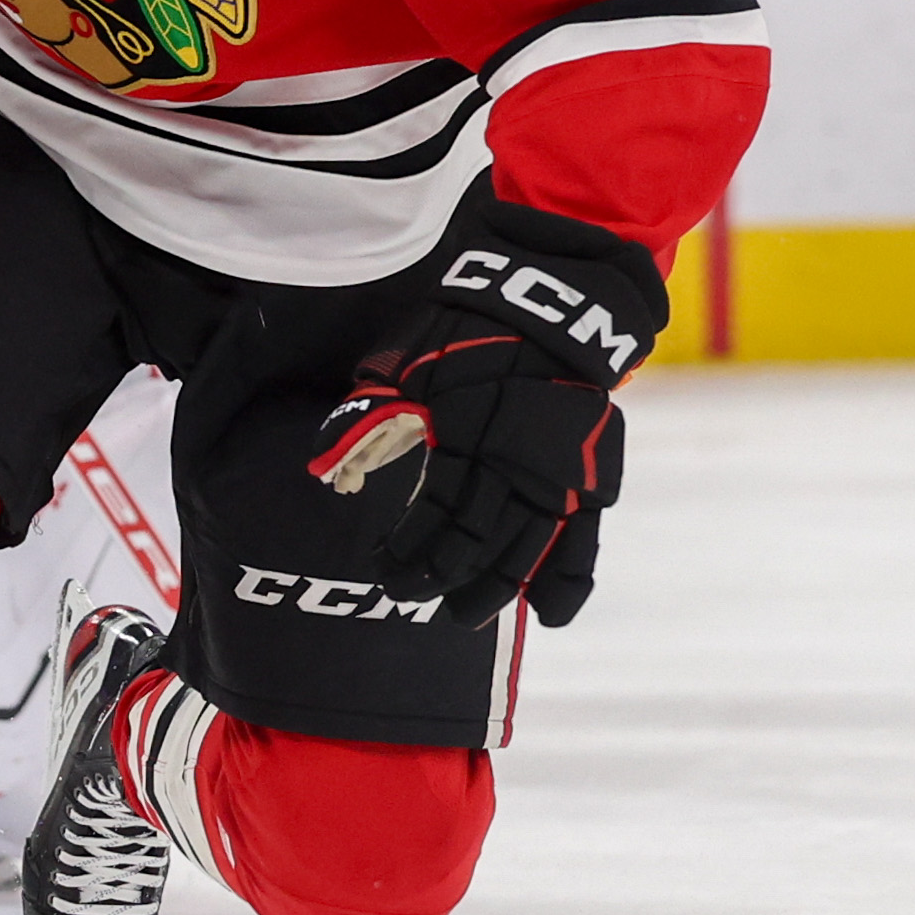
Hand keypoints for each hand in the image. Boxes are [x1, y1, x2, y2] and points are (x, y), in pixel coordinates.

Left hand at [310, 195, 667, 625]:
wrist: (550, 299)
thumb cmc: (465, 326)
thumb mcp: (405, 359)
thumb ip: (370, 413)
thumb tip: (323, 469)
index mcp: (466, 433)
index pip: (434, 515)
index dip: (406, 550)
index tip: (380, 567)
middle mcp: (514, 461)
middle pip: (477, 543)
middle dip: (440, 578)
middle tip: (409, 597)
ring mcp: (558, 470)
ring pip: (526, 550)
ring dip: (495, 588)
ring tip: (464, 615)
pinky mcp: (591, 469)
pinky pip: (584, 535)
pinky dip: (569, 577)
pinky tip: (551, 614)